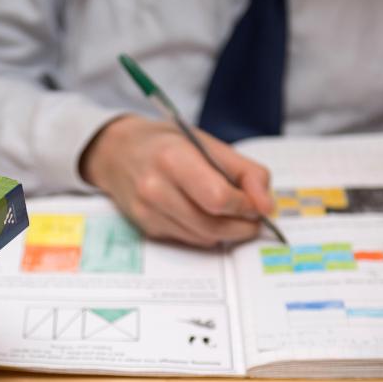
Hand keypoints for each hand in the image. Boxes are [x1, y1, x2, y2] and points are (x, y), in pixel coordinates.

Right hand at [79, 114, 273, 247]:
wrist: (116, 152)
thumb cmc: (165, 143)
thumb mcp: (207, 142)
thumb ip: (245, 171)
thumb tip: (266, 205)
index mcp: (173, 159)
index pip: (219, 199)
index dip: (246, 206)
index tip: (258, 203)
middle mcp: (155, 189)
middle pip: (212, 225)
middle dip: (242, 226)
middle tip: (253, 217)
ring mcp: (148, 212)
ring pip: (203, 238)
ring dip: (226, 231)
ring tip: (231, 214)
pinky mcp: (147, 228)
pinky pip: (188, 240)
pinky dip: (205, 232)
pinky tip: (204, 214)